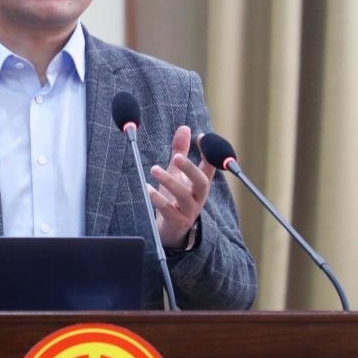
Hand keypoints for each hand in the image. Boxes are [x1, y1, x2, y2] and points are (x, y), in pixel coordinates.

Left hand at [148, 125, 214, 248]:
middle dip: (190, 168)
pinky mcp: (177, 221)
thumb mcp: (177, 173)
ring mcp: (189, 211)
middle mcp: (198, 197)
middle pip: (201, 182)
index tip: (201, 137)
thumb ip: (180, 151)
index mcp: (200, 184)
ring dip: (169, 182)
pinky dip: (158, 199)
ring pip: (183, 196)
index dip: (208, 152)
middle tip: (176, 157)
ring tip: (154, 169)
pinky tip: (147, 189)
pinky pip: (168, 210)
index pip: (210, 167)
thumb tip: (185, 128)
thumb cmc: (175, 198)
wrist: (171, 230)